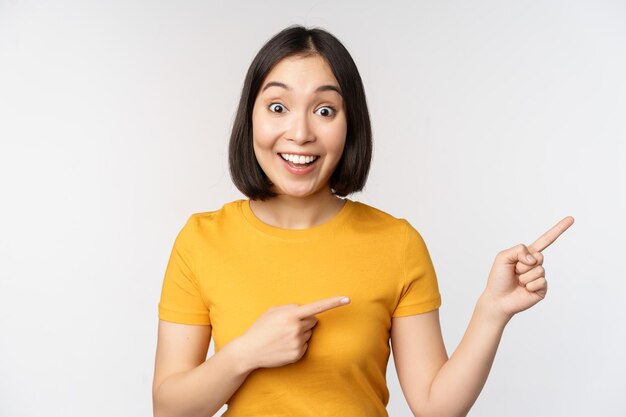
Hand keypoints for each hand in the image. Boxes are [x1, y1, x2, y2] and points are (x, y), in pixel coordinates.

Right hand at [231, 296, 350, 370]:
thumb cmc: (260, 328)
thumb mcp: (273, 311)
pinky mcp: (298, 354)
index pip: (317, 307)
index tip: (347, 299)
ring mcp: (298, 342)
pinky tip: (284, 346)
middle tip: (286, 326)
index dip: (333, 302)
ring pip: (309, 333)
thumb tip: (306, 311)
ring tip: (282, 337)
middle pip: (313, 321)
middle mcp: (297, 328)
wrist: (249, 351)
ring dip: (300, 333)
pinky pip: (305, 345)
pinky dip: (298, 344)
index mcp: (291, 315)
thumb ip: (291, 307)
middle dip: (304, 321)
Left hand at [482, 216, 574, 320]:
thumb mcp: (502, 257)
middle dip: (523, 264)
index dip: (558, 230)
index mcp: (527, 254)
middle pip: (538, 256)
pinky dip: (529, 285)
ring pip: (538, 270)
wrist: (498, 299)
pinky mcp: (542, 288)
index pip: (545, 240)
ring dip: (524, 276)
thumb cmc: (498, 278)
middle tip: (514, 272)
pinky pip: (540, 282)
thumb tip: (534, 258)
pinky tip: (524, 289)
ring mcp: (540, 276)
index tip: (571, 219)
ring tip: (517, 281)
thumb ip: (517, 250)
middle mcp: (535, 264)